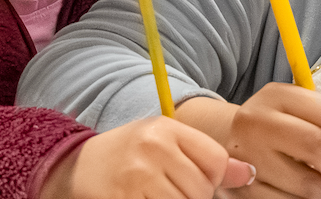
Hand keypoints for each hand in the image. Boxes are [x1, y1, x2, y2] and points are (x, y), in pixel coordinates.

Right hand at [38, 116, 255, 198]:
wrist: (72, 168)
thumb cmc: (126, 157)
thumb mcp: (164, 145)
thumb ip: (204, 156)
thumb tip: (248, 173)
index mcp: (166, 129)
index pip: (217, 161)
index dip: (211, 179)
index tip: (193, 180)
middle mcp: (152, 147)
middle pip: (202, 189)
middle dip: (191, 197)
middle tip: (165, 190)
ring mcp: (136, 175)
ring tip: (154, 195)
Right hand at [193, 83, 320, 198]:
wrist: (231, 144)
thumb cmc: (283, 130)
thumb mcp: (312, 116)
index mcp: (277, 95)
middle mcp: (255, 120)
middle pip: (319, 147)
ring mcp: (244, 155)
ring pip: (306, 184)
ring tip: (314, 183)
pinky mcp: (240, 187)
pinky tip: (293, 190)